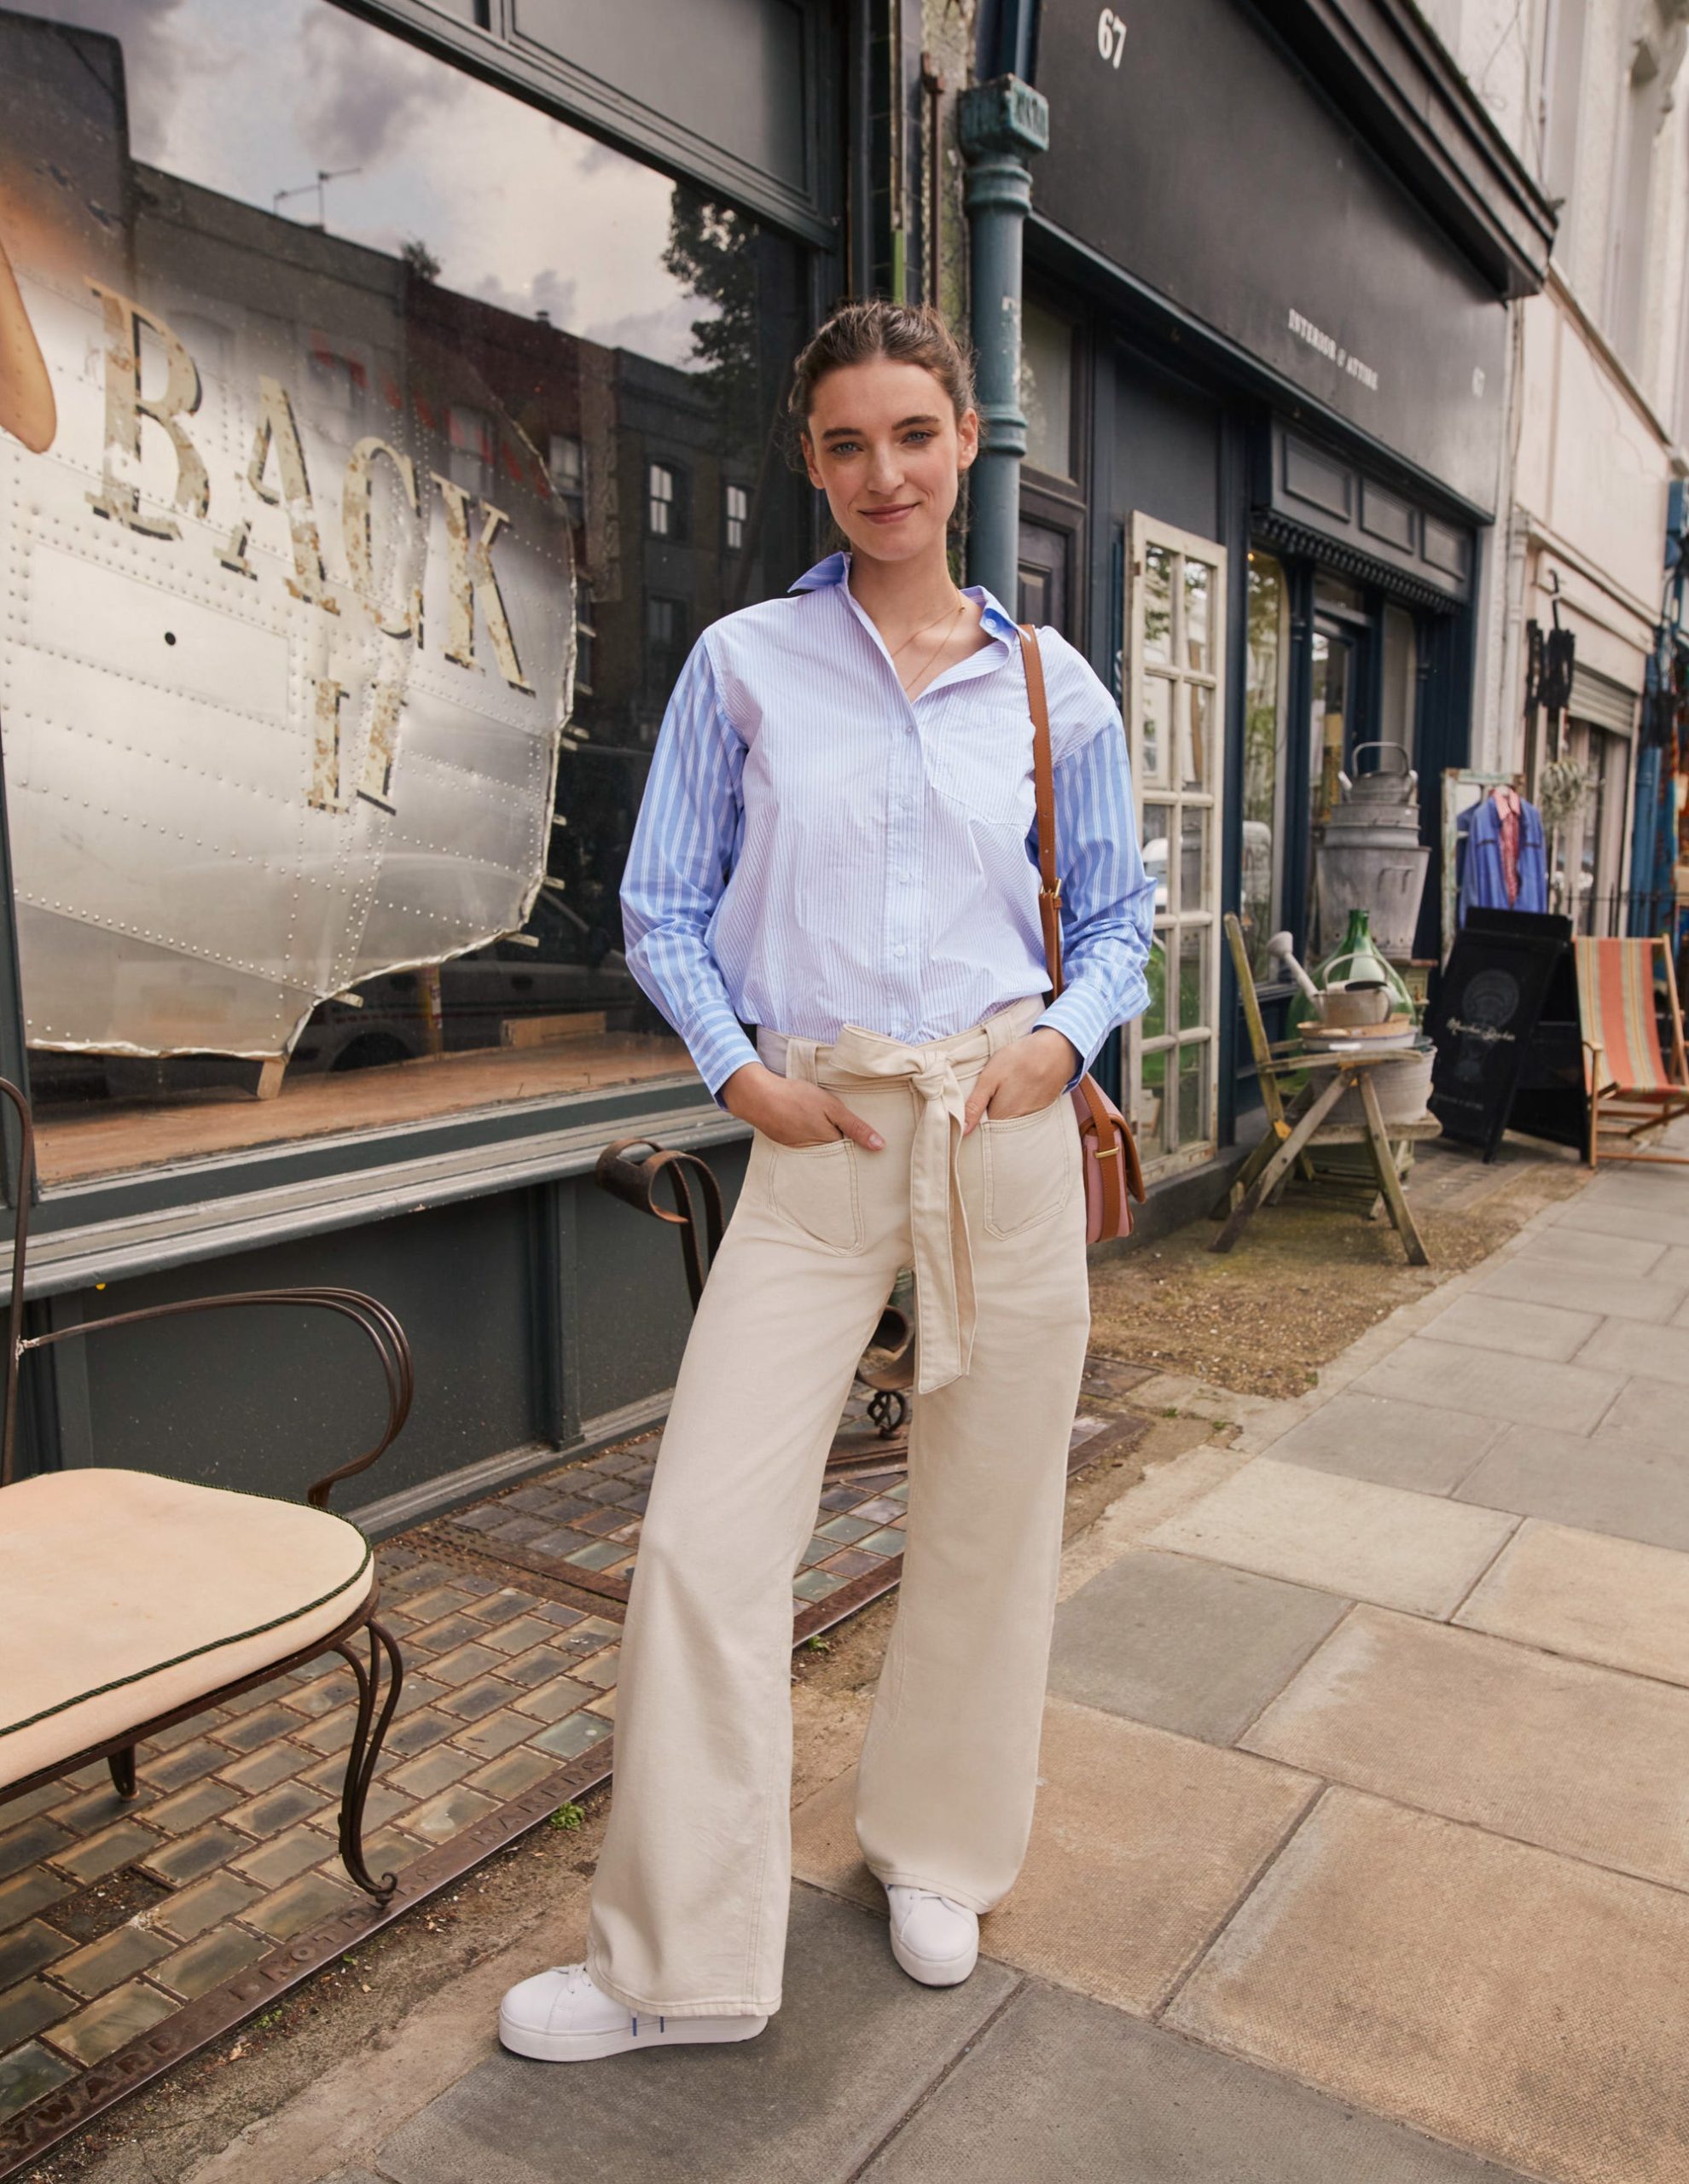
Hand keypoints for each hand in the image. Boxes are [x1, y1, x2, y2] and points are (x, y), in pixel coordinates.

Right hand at [720, 1061, 883, 1150]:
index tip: (870, 1145)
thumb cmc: (796, 1098)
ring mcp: (800, 1150)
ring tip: (829, 1132)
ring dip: (826, 1145)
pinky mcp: (788, 1144)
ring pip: (821, 1151)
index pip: (852, 1152)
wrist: (759, 1097)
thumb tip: (879, 1146)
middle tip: (850, 1138)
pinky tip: (809, 1128)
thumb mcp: (832, 1108)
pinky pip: (806, 1148)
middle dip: (844, 1149)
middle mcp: (816, 1153)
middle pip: (836, 1154)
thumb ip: (856, 1127)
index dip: (860, 1146)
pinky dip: (810, 1140)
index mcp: (830, 1144)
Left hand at [962, 1028, 1078, 1134]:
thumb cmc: (1019, 1060)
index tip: (967, 1115)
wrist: (1056, 1050)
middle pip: (996, 1131)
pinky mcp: (1041, 1111)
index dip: (973, 1124)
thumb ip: (975, 1105)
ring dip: (1002, 1117)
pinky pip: (1024, 1118)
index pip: (981, 1132)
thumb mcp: (990, 1078)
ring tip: (1001, 1095)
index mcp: (1002, 1117)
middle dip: (987, 1123)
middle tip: (985, 1101)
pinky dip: (1016, 1111)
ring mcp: (1032, 1118)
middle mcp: (1018, 1124)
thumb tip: (963, 1130)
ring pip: (1010, 1124)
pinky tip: (1015, 1095)